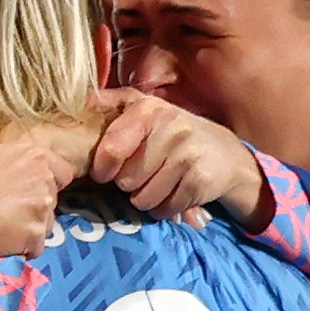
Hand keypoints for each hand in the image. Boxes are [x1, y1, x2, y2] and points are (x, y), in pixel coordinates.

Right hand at [0, 128, 71, 259]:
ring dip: (31, 225)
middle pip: (53, 196)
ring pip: (46, 222)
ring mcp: (42, 211)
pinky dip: (25, 246)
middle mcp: (44, 182)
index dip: (48, 179)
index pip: (62, 170)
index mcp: (33, 156)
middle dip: (36, 202)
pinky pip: (37, 246)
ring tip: (6, 226)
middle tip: (9, 207)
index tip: (28, 187)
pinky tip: (5, 242)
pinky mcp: (36, 238)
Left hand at [84, 89, 264, 225]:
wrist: (225, 155)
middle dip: (130, 184)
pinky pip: (164, 209)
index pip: (111, 148)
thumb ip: (114, 103)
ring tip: (159, 184)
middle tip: (144, 174)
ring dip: (147, 199)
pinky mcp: (198, 181)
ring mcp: (187, 155)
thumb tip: (84, 101)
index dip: (103, 168)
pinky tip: (174, 193)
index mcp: (149, 109)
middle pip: (125, 180)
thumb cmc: (174, 134)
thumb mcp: (146, 110)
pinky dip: (164, 209)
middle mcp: (170, 128)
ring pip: (143, 198)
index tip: (105, 172)